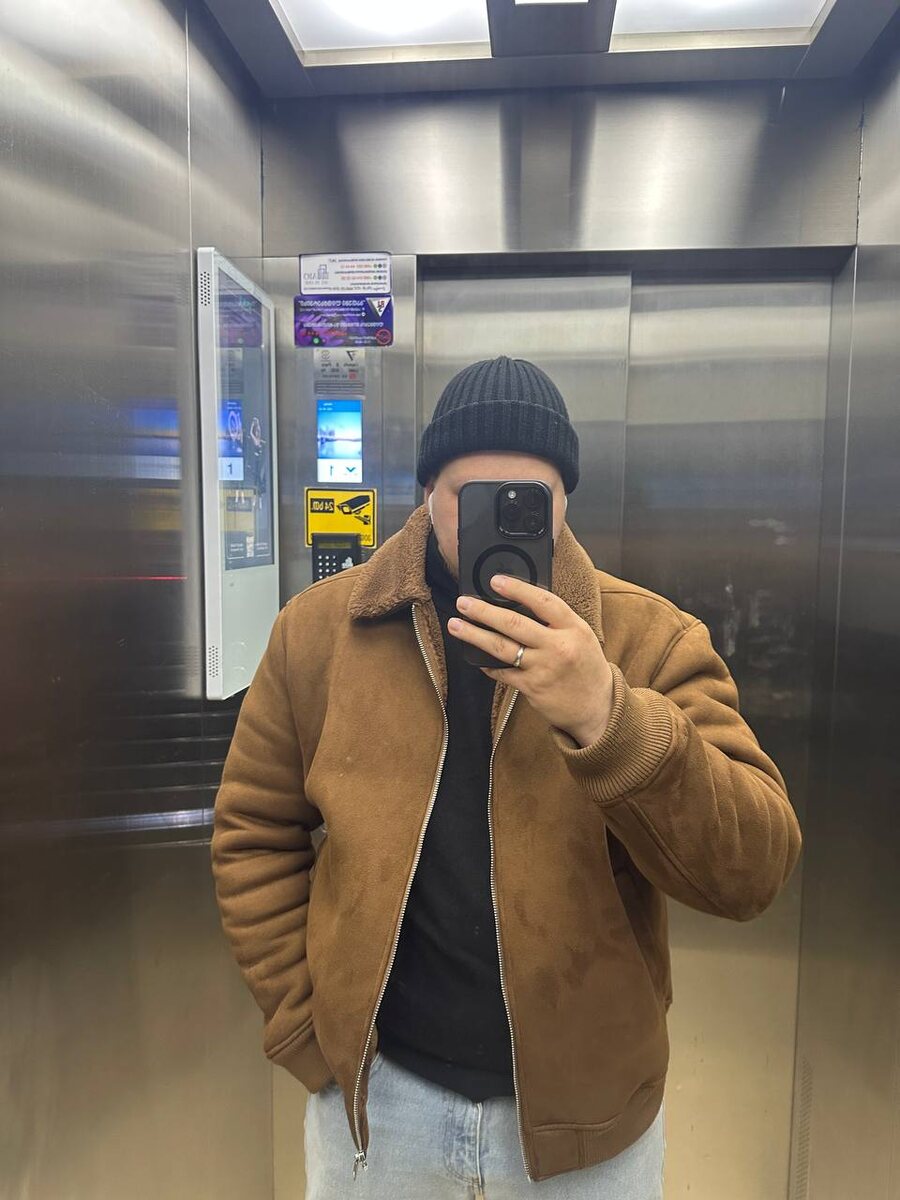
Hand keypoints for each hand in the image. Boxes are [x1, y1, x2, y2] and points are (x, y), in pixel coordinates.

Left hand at [447, 574, 613, 747]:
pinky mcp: (532, 688)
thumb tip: (520, 603)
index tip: (495, 581)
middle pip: (514, 624)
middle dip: (484, 611)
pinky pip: (503, 672)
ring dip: (475, 635)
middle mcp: (558, 647)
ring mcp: (544, 669)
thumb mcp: (581, 636)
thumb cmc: (586, 667)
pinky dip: (488, 665)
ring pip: (502, 648)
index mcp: (573, 628)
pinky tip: (477, 658)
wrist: (598, 707)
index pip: (543, 602)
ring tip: (456, 625)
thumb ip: (556, 621)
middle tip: (463, 603)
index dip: (517, 589)